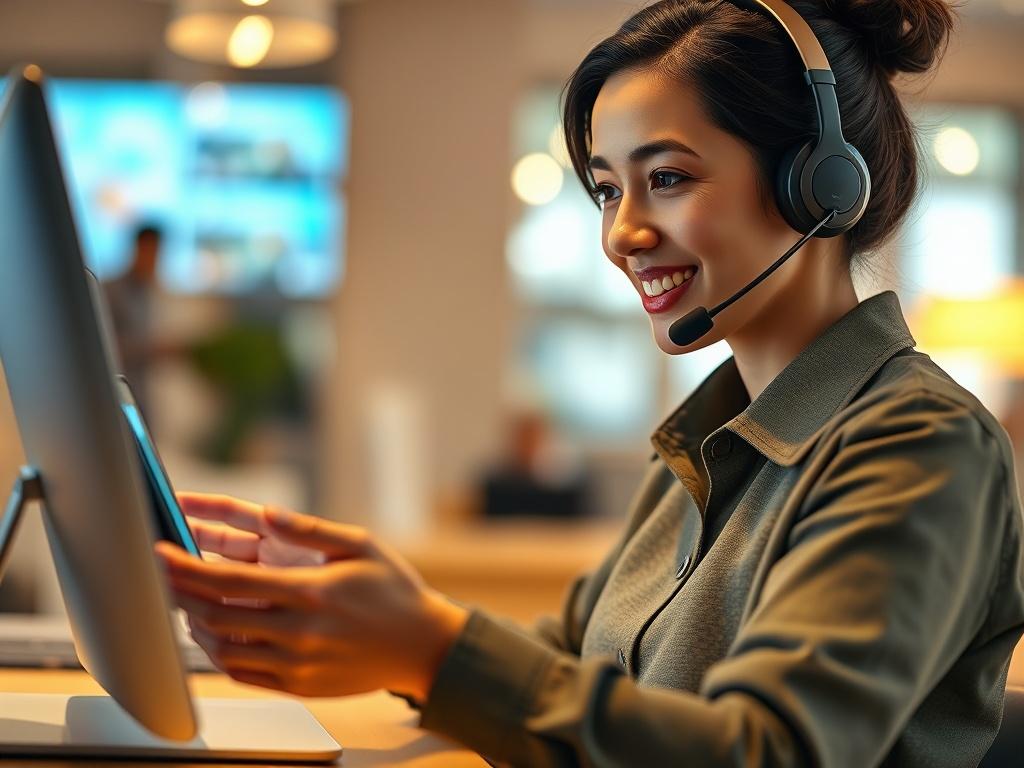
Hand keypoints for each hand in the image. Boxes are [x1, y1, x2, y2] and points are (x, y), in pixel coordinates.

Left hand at [155, 495, 469, 700]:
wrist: (423, 646)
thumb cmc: (395, 590)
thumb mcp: (361, 545)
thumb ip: (310, 529)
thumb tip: (268, 513)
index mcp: (311, 592)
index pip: (228, 582)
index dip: (184, 568)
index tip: (159, 553)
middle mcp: (299, 632)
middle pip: (214, 616)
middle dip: (177, 594)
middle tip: (160, 577)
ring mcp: (297, 664)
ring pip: (222, 650)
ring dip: (195, 626)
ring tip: (187, 604)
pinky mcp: (300, 686)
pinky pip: (243, 674)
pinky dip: (219, 654)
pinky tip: (217, 634)